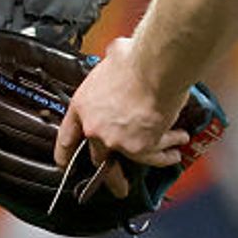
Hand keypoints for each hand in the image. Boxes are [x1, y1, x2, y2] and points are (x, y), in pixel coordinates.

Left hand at [54, 38, 189, 197]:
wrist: (152, 68)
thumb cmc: (133, 59)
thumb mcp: (112, 58)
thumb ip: (112, 67)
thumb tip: (119, 55)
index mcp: (83, 105)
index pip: (67, 136)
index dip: (64, 153)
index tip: (63, 163)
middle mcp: (96, 128)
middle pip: (97, 157)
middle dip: (106, 170)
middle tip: (114, 182)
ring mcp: (118, 142)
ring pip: (128, 164)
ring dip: (143, 166)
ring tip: (153, 163)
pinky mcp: (142, 148)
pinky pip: (155, 156)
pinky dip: (167, 155)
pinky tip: (173, 152)